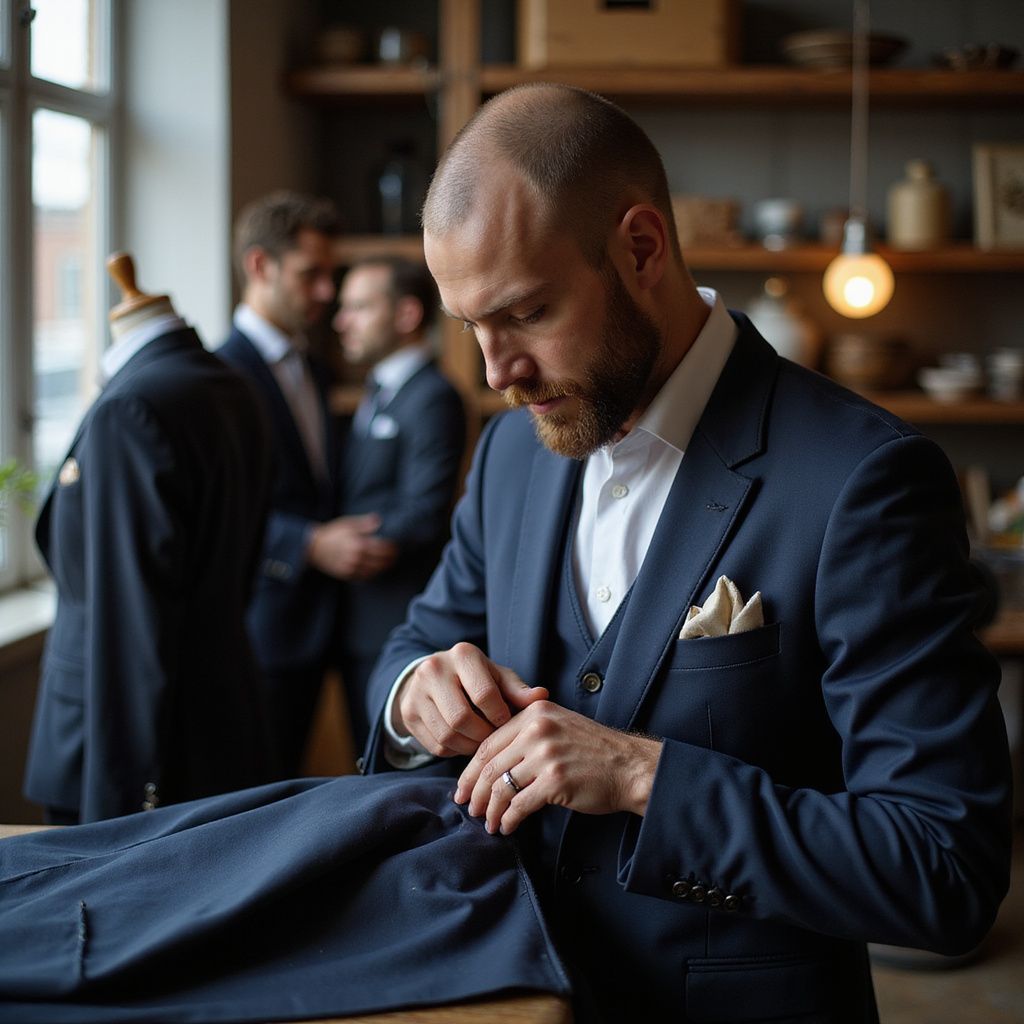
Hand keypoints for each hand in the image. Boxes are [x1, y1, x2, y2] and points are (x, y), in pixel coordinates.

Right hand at [307, 514, 397, 579]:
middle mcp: (356, 557)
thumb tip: (378, 520)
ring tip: (389, 564)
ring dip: (383, 568)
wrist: (313, 547)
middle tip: (396, 556)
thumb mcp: (347, 524)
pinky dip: (372, 574)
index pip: (381, 548)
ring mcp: (351, 567)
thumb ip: (364, 523)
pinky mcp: (346, 574)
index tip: (396, 546)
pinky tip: (376, 570)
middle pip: (380, 561)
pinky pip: (363, 577)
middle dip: (390, 559)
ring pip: (373, 571)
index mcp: (358, 543)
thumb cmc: (332, 533)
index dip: (391, 548)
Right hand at [394, 642, 548, 757]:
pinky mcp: (408, 713)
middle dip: (483, 735)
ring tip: (481, 742)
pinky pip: (435, 745)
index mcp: (462, 654)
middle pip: (462, 718)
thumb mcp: (497, 677)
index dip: (500, 716)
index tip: (507, 723)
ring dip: (469, 746)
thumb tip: (542, 696)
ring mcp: (416, 691)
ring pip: (447, 734)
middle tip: (494, 739)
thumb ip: (518, 689)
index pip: (484, 694)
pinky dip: (454, 750)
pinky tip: (464, 742)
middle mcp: (434, 668)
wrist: (434, 678)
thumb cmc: (475, 678)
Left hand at [455, 701, 661, 834]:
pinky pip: (519, 805)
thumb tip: (490, 766)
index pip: (489, 743)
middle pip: (491, 766)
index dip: (471, 770)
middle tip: (468, 809)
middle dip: (474, 792)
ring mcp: (546, 755)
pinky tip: (507, 826)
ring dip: (490, 810)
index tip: (462, 787)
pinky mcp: (555, 781)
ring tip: (488, 822)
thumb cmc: (593, 751)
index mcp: (534, 714)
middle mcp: (537, 730)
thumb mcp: (558, 727)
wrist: (630, 767)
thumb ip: (525, 735)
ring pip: (501, 787)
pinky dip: (508, 819)